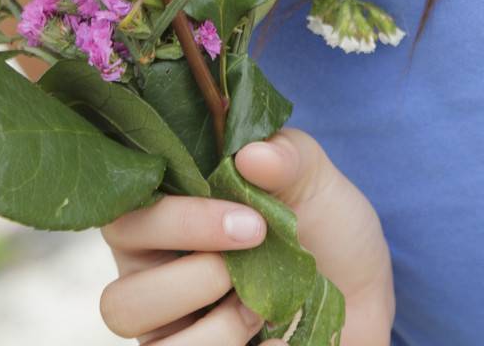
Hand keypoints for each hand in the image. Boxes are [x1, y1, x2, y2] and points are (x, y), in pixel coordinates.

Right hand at [98, 127, 394, 344]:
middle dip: (191, 281)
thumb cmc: (325, 229)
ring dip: (213, 332)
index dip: (173, 221)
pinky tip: (277, 342)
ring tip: (260, 310)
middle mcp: (157, 284)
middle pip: (118, 300)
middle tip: (255, 263)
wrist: (365, 298)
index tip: (246, 222)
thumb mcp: (314, 180)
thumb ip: (284, 157)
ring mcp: (175, 334)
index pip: (125, 220)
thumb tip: (250, 155)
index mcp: (168, 222)